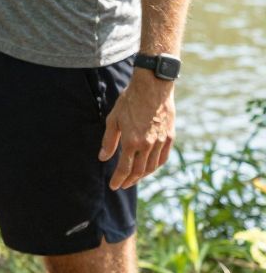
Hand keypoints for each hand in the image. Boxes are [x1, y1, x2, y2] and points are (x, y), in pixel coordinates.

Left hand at [100, 72, 175, 190]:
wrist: (153, 86)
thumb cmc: (130, 101)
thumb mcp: (113, 119)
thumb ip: (108, 141)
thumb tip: (102, 158)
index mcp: (132, 141)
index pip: (125, 168)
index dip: (119, 179)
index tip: (114, 186)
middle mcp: (148, 145)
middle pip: (139, 171)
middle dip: (130, 180)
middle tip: (123, 185)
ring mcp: (161, 142)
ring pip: (152, 166)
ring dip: (143, 176)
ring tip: (134, 178)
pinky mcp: (170, 137)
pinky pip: (163, 158)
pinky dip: (156, 166)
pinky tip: (150, 168)